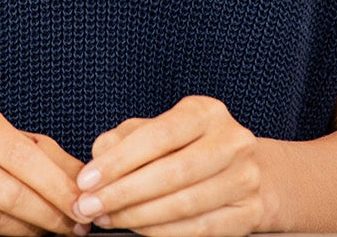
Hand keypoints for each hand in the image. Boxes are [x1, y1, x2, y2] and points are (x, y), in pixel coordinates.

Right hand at [0, 103, 87, 236]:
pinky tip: (18, 235)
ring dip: (28, 232)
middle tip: (74, 227)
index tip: (82, 204)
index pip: (22, 156)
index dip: (56, 185)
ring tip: (49, 232)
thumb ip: (48, 157)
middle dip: (48, 214)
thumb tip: (85, 178)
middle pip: (8, 192)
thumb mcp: (9, 141)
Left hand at [69, 95, 270, 236]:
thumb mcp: (159, 129)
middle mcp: (232, 141)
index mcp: (206, 112)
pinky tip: (138, 229)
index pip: (158, 135)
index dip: (119, 160)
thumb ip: (126, 138)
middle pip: (172, 172)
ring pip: (185, 204)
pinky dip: (163, 232)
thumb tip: (99, 154)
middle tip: (90, 206)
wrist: (244, 170)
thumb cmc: (189, 147)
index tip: (87, 180)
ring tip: (108, 218)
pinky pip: (200, 230)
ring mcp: (245, 178)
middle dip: (123, 193)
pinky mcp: (249, 212)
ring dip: (138, 216)